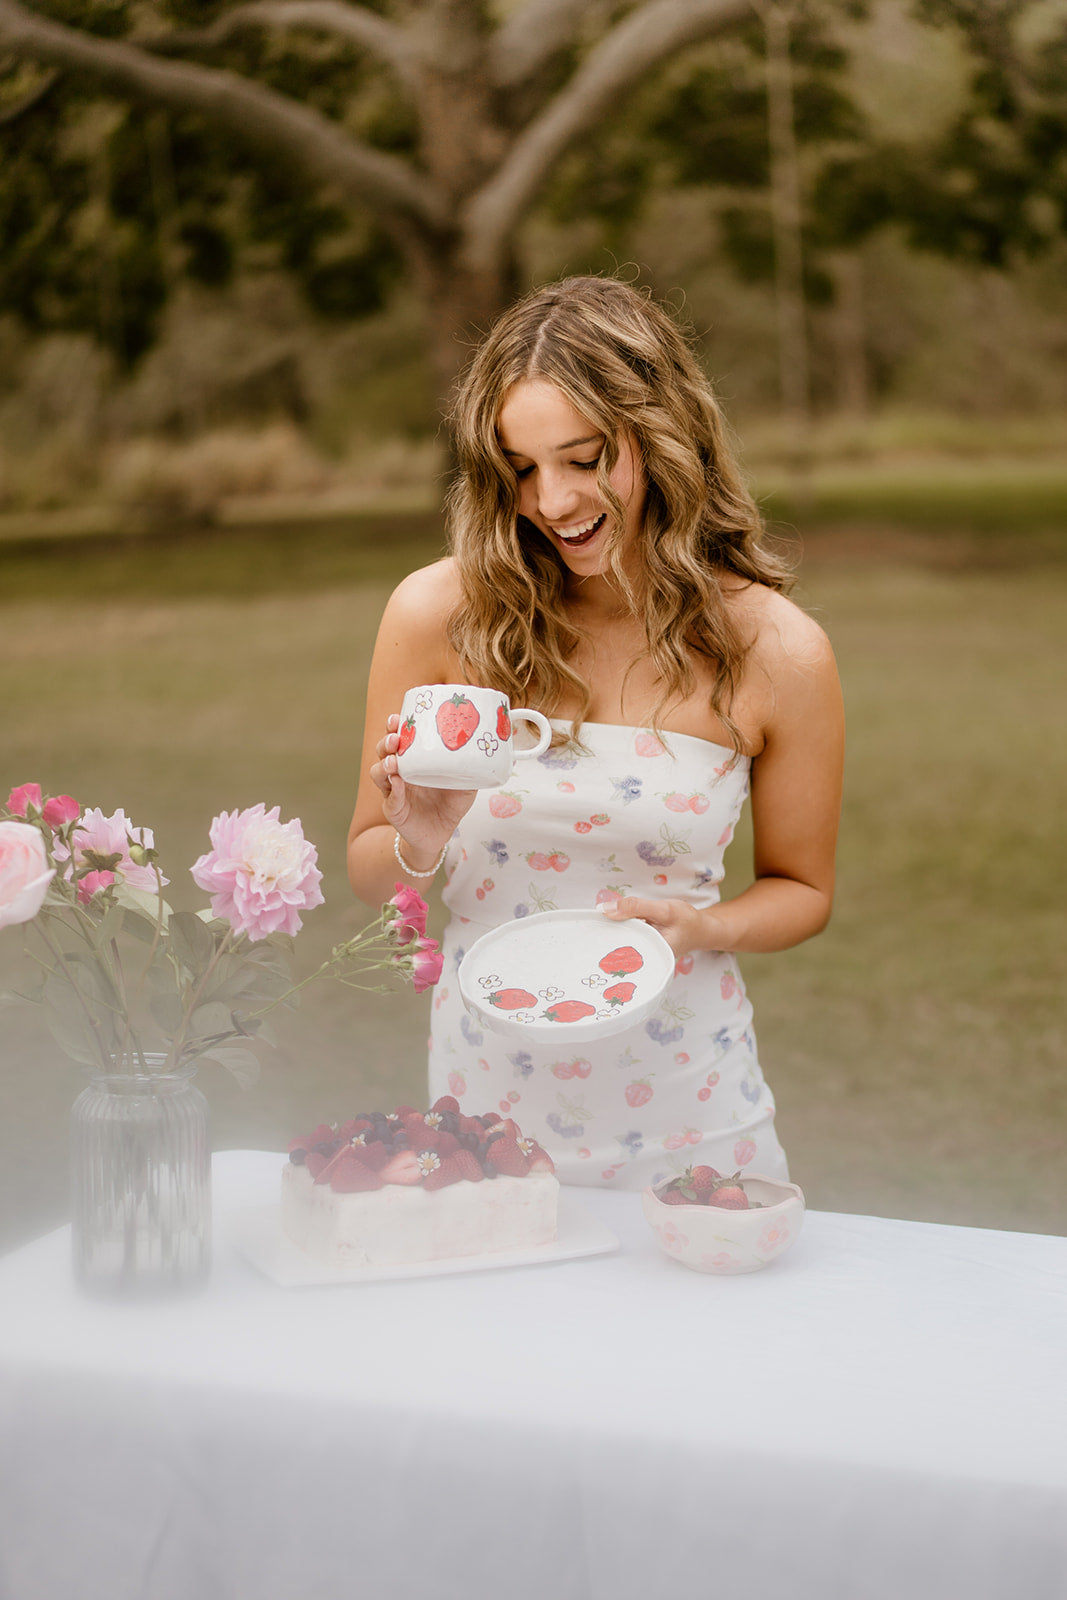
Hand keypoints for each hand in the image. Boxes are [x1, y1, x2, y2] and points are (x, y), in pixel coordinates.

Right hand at [371, 714, 476, 858]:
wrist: (441, 834)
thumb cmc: (450, 805)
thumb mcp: (465, 786)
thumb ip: (470, 770)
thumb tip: (480, 751)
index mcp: (414, 760)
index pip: (400, 737)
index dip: (396, 726)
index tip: (399, 717)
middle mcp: (400, 772)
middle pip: (384, 750)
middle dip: (387, 740)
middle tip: (395, 737)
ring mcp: (394, 790)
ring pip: (378, 771)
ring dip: (384, 763)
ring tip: (393, 761)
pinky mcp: (394, 808)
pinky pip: (389, 797)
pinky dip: (393, 789)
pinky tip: (398, 783)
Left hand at [600, 895, 724, 959]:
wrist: (700, 929)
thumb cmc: (687, 921)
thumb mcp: (664, 909)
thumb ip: (636, 907)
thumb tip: (605, 909)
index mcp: (653, 957)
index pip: (622, 953)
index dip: (606, 941)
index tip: (593, 929)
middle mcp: (646, 961)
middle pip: (619, 951)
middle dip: (608, 937)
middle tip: (594, 927)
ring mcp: (644, 957)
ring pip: (622, 945)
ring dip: (614, 933)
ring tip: (600, 926)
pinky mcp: (642, 950)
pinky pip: (627, 942)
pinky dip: (622, 932)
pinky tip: (614, 925)